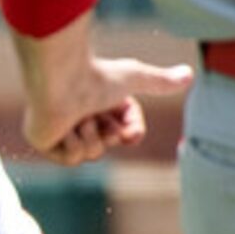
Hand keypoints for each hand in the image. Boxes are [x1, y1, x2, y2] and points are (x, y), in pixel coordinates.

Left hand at [21, 52, 191, 165]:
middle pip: (110, 143)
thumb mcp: (136, 78)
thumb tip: (190, 75)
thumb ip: (160, 81)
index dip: (131, 132)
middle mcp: (81, 115)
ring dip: (91, 135)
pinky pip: (71, 159)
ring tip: (78, 116)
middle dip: (109, 133)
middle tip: (97, 115)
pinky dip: (73, 143)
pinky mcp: (44, 142)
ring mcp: (61, 129)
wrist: (61, 81)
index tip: (129, 129)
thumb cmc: (96, 77)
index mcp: (100, 102)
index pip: (126, 131)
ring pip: (91, 153)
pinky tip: (64, 125)